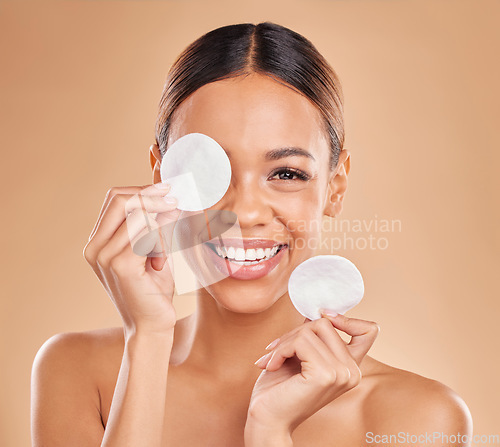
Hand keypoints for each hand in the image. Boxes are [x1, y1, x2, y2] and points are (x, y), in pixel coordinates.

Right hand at [83, 183, 180, 336]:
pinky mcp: (120, 265)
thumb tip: (166, 196)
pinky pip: (146, 234)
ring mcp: (104, 256)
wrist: (152, 324)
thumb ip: (152, 225)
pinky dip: (161, 240)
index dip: (141, 189)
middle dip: (151, 195)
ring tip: (168, 243)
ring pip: (137, 216)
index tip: (167, 189)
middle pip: (120, 200)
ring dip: (161, 223)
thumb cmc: (153, 288)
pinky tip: (162, 259)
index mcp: (97, 242)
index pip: (114, 199)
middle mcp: (95, 248)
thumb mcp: (151, 250)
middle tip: (175, 200)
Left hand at [246, 312, 379, 434]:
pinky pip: (300, 341)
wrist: (267, 420)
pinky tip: (271, 366)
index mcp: (350, 367)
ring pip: (311, 329)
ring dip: (284, 341)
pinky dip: (280, 349)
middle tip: (276, 349)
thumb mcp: (299, 355)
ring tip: (272, 358)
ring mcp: (342, 373)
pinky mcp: (325, 375)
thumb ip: (312, 336)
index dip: (347, 318)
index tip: (321, 319)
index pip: (369, 330)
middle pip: (326, 323)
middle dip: (295, 331)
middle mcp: (352, 371)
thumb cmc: (279, 389)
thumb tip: (315, 311)